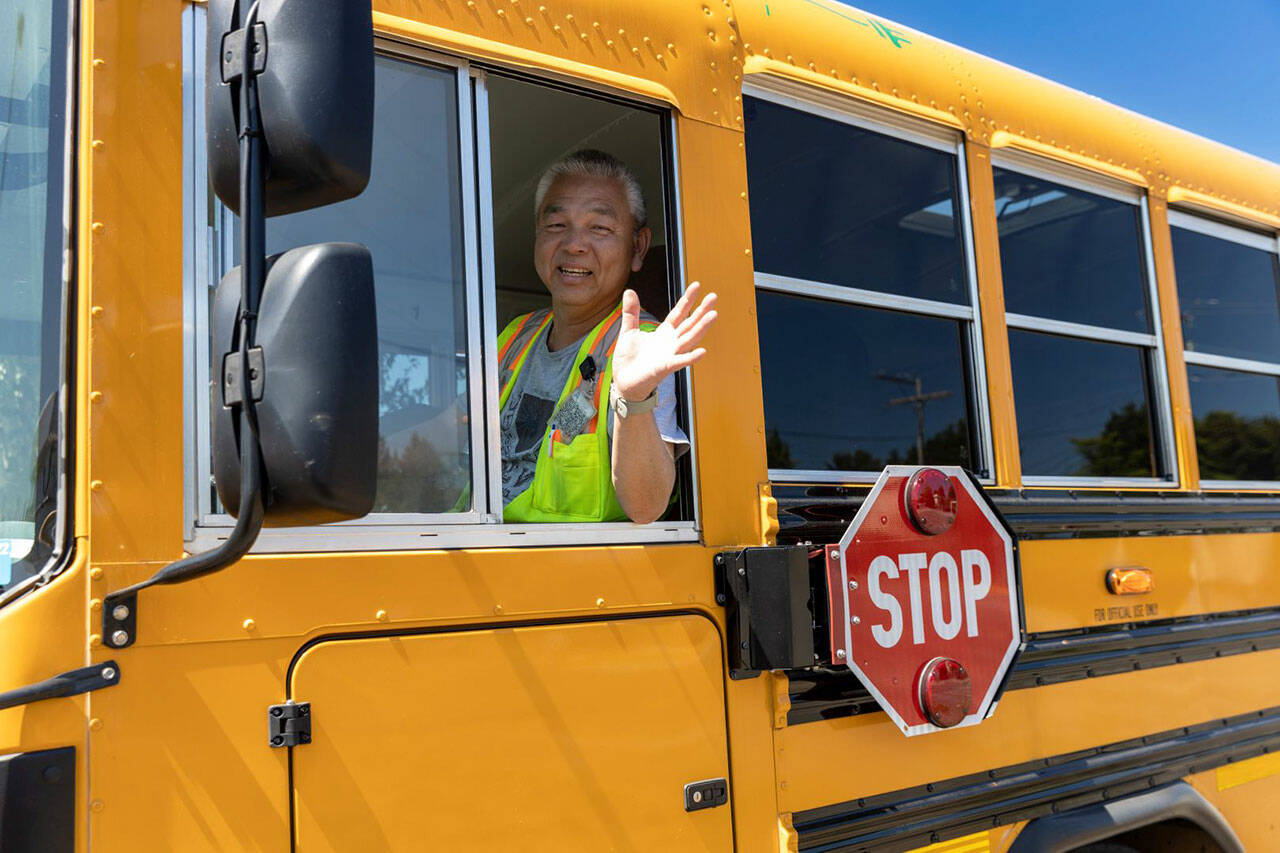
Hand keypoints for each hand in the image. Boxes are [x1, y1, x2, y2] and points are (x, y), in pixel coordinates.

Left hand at [611, 282, 717, 401]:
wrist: (623, 382)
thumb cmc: (629, 360)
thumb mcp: (628, 331)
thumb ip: (631, 312)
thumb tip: (629, 291)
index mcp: (664, 333)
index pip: (679, 313)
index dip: (687, 300)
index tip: (696, 285)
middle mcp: (671, 343)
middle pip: (690, 323)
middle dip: (702, 310)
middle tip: (714, 296)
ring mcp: (670, 355)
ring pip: (689, 339)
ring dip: (702, 328)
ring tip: (714, 315)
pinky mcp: (665, 368)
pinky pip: (680, 362)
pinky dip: (691, 358)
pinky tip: (702, 352)